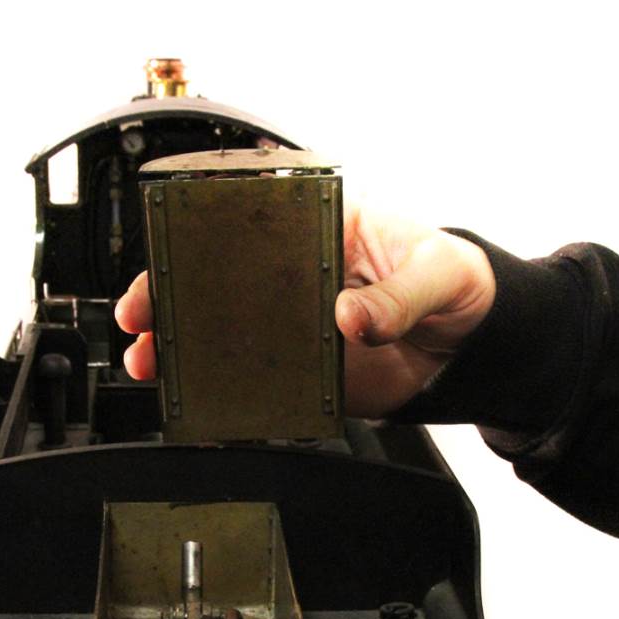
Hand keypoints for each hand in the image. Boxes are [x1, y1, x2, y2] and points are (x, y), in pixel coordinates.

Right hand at [114, 204, 495, 416]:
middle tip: (141, 317)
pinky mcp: (306, 371)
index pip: (249, 222)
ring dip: (184, 345)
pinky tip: (198, 396)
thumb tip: (350, 316)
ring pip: (227, 330)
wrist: (478, 345)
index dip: (200, 238)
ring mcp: (297, 324)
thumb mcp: (438, 275)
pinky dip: (226, 391)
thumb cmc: (459, 283)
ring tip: (150, 362)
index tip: (171, 256)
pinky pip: (258, 380)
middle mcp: (299, 273)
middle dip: (169, 295)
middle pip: (219, 279)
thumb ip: (396, 297)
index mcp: (322, 226)